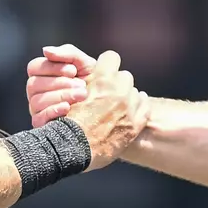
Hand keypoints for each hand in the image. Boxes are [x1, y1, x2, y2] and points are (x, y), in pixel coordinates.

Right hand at [26, 44, 96, 125]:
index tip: (73, 71)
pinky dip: (54, 111)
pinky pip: (39, 118)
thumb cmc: (92, 82)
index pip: (34, 67)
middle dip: (60, 83)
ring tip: (82, 95)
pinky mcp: (42, 123)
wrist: (104, 108)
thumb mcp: (84, 64)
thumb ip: (68, 53)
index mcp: (42, 74)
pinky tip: (68, 108)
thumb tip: (46, 50)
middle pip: (34, 84)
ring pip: (37, 101)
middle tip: (81, 85)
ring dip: (61, 96)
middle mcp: (36, 91)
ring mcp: (37, 108)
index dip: (52, 67)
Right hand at [58, 50, 147, 168]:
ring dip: (127, 97)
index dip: (105, 66)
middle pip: (125, 76)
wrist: (72, 150)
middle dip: (117, 84)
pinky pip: (144, 105)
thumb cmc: (65, 120)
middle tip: (106, 96)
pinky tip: (126, 115)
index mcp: (102, 79)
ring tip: (114, 109)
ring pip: (135, 92)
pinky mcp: (137, 122)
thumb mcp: (65, 91)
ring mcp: (130, 106)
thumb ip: (75, 74)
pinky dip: (138, 108)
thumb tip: (62, 58)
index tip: (101, 76)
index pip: (111, 57)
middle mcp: (119, 90)